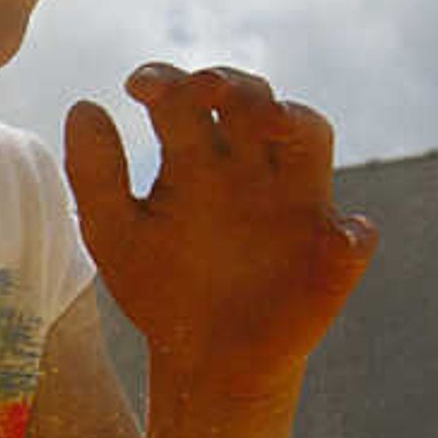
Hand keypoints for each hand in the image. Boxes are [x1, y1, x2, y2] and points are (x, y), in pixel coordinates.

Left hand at [64, 64, 376, 398]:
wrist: (200, 358)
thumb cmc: (160, 285)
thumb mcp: (114, 233)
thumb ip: (94, 175)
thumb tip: (83, 105)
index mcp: (199, 156)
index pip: (190, 97)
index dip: (168, 79)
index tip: (139, 87)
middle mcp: (251, 165)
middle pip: (254, 99)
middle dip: (234, 85)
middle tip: (204, 90)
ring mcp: (295, 201)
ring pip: (310, 136)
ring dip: (296, 120)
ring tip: (271, 123)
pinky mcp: (329, 254)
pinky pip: (354, 237)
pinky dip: (352, 236)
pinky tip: (337, 238)